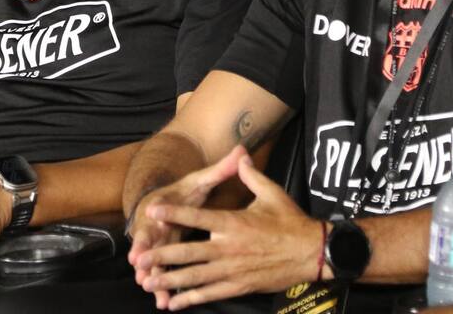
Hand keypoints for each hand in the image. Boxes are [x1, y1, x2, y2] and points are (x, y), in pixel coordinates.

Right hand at [127, 146, 246, 307]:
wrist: (165, 200)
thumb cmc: (183, 191)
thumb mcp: (200, 179)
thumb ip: (221, 168)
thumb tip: (242, 151)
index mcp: (165, 202)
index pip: (159, 206)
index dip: (154, 212)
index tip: (151, 214)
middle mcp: (156, 223)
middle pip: (148, 237)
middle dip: (143, 250)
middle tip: (139, 261)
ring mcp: (157, 242)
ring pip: (152, 260)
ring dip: (151, 274)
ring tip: (150, 288)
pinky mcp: (162, 255)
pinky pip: (161, 273)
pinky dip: (164, 287)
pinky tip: (166, 302)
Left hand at [137, 154, 320, 310]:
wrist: (313, 253)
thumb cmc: (291, 222)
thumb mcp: (271, 193)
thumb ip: (251, 175)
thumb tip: (240, 154)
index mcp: (234, 222)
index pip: (197, 217)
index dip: (173, 214)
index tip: (152, 211)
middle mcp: (229, 247)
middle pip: (189, 252)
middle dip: (162, 256)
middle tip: (139, 259)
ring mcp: (233, 270)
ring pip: (196, 277)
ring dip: (170, 280)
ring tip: (148, 282)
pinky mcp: (240, 286)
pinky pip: (211, 294)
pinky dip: (191, 299)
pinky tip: (173, 302)